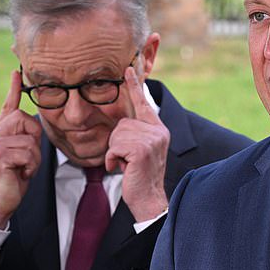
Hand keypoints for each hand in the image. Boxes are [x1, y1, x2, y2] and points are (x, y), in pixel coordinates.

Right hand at [0, 70, 42, 228]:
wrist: (0, 201)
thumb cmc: (15, 177)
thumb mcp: (23, 153)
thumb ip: (26, 137)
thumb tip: (33, 121)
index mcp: (1, 131)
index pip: (8, 106)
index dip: (13, 88)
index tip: (16, 72)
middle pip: (26, 119)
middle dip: (34, 139)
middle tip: (26, 158)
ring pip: (30, 139)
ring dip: (33, 158)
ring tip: (22, 168)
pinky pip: (28, 152)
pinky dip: (30, 166)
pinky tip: (20, 174)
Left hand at [105, 67, 169, 221]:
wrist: (150, 200)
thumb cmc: (140, 177)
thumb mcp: (141, 150)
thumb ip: (136, 133)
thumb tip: (121, 122)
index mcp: (158, 129)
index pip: (143, 103)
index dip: (134, 85)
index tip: (128, 68)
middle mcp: (158, 131)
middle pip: (122, 123)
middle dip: (117, 143)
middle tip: (128, 160)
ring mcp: (151, 140)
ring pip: (116, 135)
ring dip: (114, 152)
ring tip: (127, 165)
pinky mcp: (141, 150)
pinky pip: (114, 147)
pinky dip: (112, 160)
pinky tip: (124, 169)